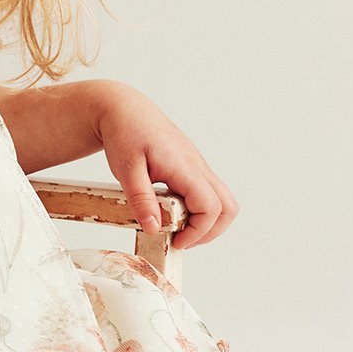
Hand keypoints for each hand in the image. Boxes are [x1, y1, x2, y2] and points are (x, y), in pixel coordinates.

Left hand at [92, 83, 238, 250]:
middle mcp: (198, 166)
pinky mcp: (192, 167)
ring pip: (222, 200)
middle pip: (227, 207)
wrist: (125, 109)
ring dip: (207, 222)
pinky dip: (198, 209)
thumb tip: (154, 228)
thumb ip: (141, 199)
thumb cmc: (125, 134)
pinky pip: (208, 192)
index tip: (175, 242)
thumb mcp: (126, 169)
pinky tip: (172, 212)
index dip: (198, 232)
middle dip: (210, 231)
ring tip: (178, 230)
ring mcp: (198, 166)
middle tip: (181, 240)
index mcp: (185, 167)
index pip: (210, 208)